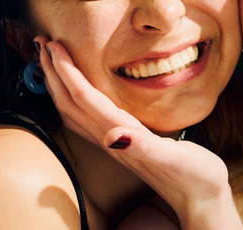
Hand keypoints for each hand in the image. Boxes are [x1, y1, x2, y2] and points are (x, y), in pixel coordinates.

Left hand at [35, 36, 242, 229]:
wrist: (200, 200)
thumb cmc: (194, 177)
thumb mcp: (175, 159)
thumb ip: (145, 147)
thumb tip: (114, 137)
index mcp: (122, 135)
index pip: (83, 97)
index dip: (66, 70)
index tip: (53, 45)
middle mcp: (111, 140)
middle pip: (69, 103)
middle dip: (52, 72)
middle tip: (41, 43)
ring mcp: (114, 144)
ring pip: (73, 112)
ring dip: (58, 85)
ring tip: (51, 62)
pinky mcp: (122, 145)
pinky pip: (87, 119)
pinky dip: (74, 99)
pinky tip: (79, 91)